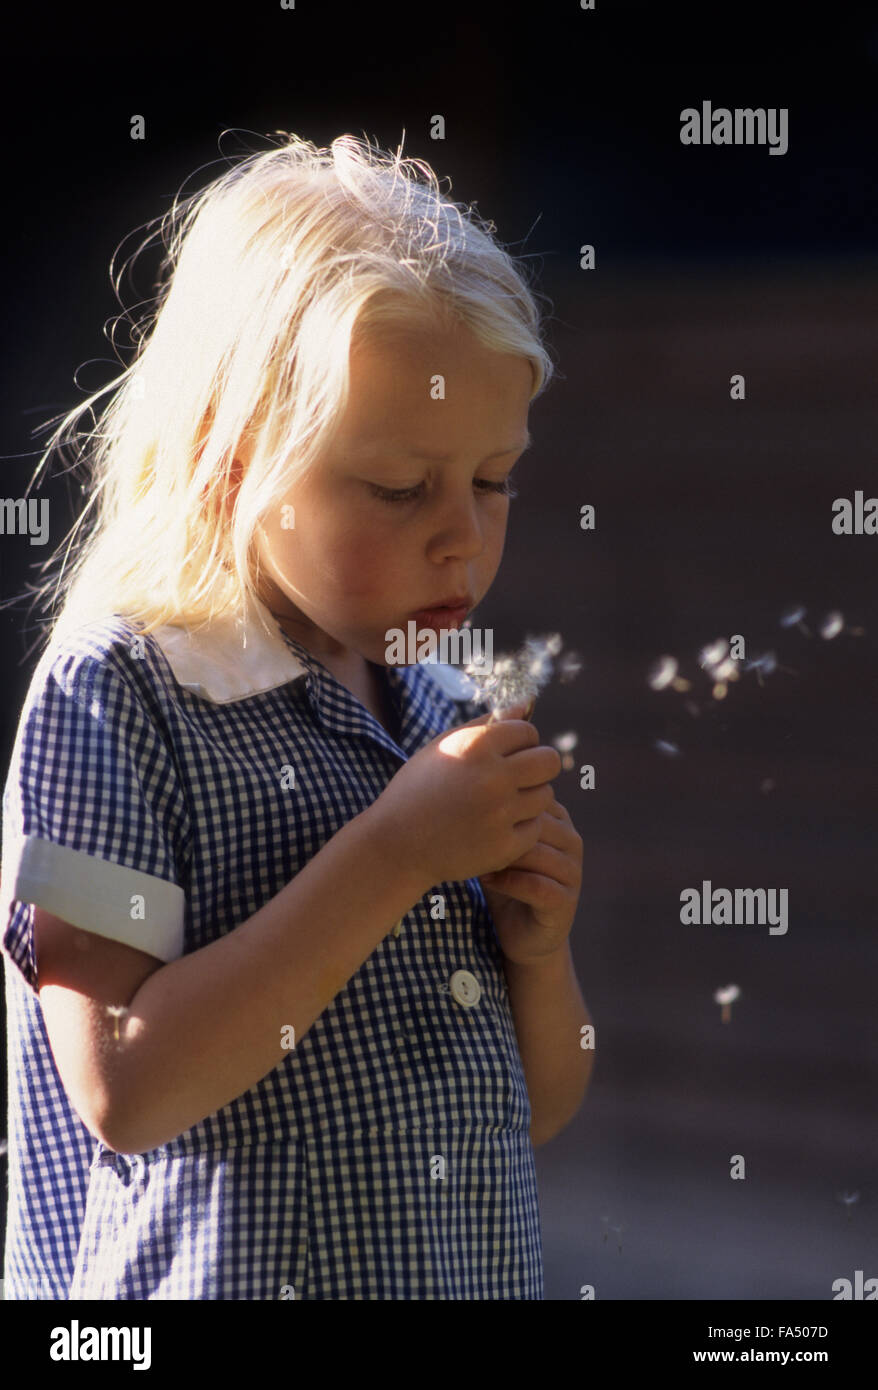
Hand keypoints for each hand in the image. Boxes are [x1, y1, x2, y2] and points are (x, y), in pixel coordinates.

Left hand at [479, 795, 581, 965]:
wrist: (523, 933)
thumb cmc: (506, 881)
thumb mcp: (499, 844)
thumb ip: (493, 818)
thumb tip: (463, 789)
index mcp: (558, 820)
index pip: (534, 799)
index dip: (501, 805)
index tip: (470, 814)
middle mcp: (571, 841)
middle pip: (537, 824)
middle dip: (502, 831)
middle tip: (471, 839)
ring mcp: (573, 871)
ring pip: (538, 854)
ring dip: (503, 858)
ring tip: (477, 862)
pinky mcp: (567, 901)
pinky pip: (538, 886)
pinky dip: (509, 883)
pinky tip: (489, 882)